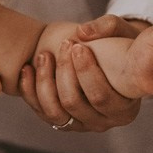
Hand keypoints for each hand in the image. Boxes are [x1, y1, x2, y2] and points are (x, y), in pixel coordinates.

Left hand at [18, 15, 143, 131]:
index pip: (100, 97)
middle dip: (63, 71)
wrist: (113, 62)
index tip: (78, 47)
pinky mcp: (61, 121)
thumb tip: (82, 32)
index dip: (86, 72)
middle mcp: (102, 123)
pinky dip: (30, 91)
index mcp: (124, 110)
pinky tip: (28, 68)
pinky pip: (40, 111)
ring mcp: (80, 125)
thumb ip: (107, 27)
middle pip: (73, 103)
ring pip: (53, 112)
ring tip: (44, 55)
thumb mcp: (123, 33)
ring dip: (44, 81)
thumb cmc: (121, 47)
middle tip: (63, 44)